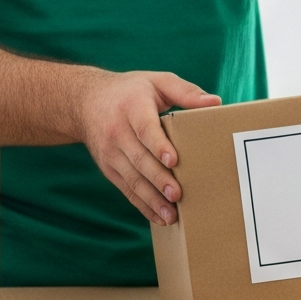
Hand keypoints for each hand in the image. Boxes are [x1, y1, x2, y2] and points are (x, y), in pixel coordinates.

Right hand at [74, 70, 221, 225]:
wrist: (84, 102)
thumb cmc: (131, 91)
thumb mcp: (157, 82)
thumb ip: (185, 91)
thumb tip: (216, 102)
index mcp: (132, 107)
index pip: (145, 129)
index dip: (158, 145)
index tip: (173, 160)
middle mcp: (117, 132)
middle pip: (139, 159)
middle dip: (158, 179)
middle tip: (177, 194)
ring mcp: (111, 153)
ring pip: (132, 179)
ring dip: (152, 198)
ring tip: (171, 214)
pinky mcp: (109, 169)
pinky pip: (127, 189)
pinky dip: (142, 205)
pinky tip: (159, 217)